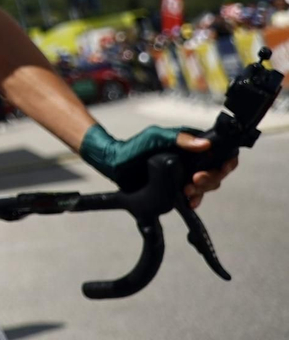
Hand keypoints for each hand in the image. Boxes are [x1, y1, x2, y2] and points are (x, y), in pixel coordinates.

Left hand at [79, 124, 232, 202]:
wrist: (115, 165)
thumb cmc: (133, 147)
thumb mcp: (155, 138)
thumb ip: (179, 139)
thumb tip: (205, 144)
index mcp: (190, 144)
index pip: (220, 151)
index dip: (225, 161)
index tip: (217, 168)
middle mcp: (192, 159)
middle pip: (217, 171)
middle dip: (211, 178)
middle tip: (195, 180)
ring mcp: (186, 173)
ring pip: (208, 184)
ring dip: (202, 189)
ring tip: (187, 191)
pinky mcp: (178, 187)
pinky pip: (195, 195)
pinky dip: (196, 200)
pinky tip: (189, 202)